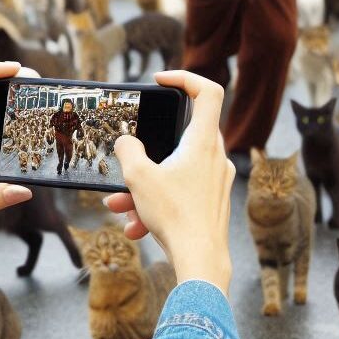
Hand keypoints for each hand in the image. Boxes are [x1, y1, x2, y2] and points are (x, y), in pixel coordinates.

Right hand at [104, 71, 235, 295]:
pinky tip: (136, 227)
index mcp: (203, 142)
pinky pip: (181, 194)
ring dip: (145, 185)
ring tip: (120, 206)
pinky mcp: (213, 202)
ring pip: (175, 171)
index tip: (162, 80)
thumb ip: (128, 151)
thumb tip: (126, 142)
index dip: (185, 77)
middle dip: (146, 153)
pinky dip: (158, 204)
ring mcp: (217, 180)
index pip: (208, 91)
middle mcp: (216, 157)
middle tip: (126, 162)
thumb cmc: (176, 217)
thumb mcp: (139, 178)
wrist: (201, 261)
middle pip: (180, 137)